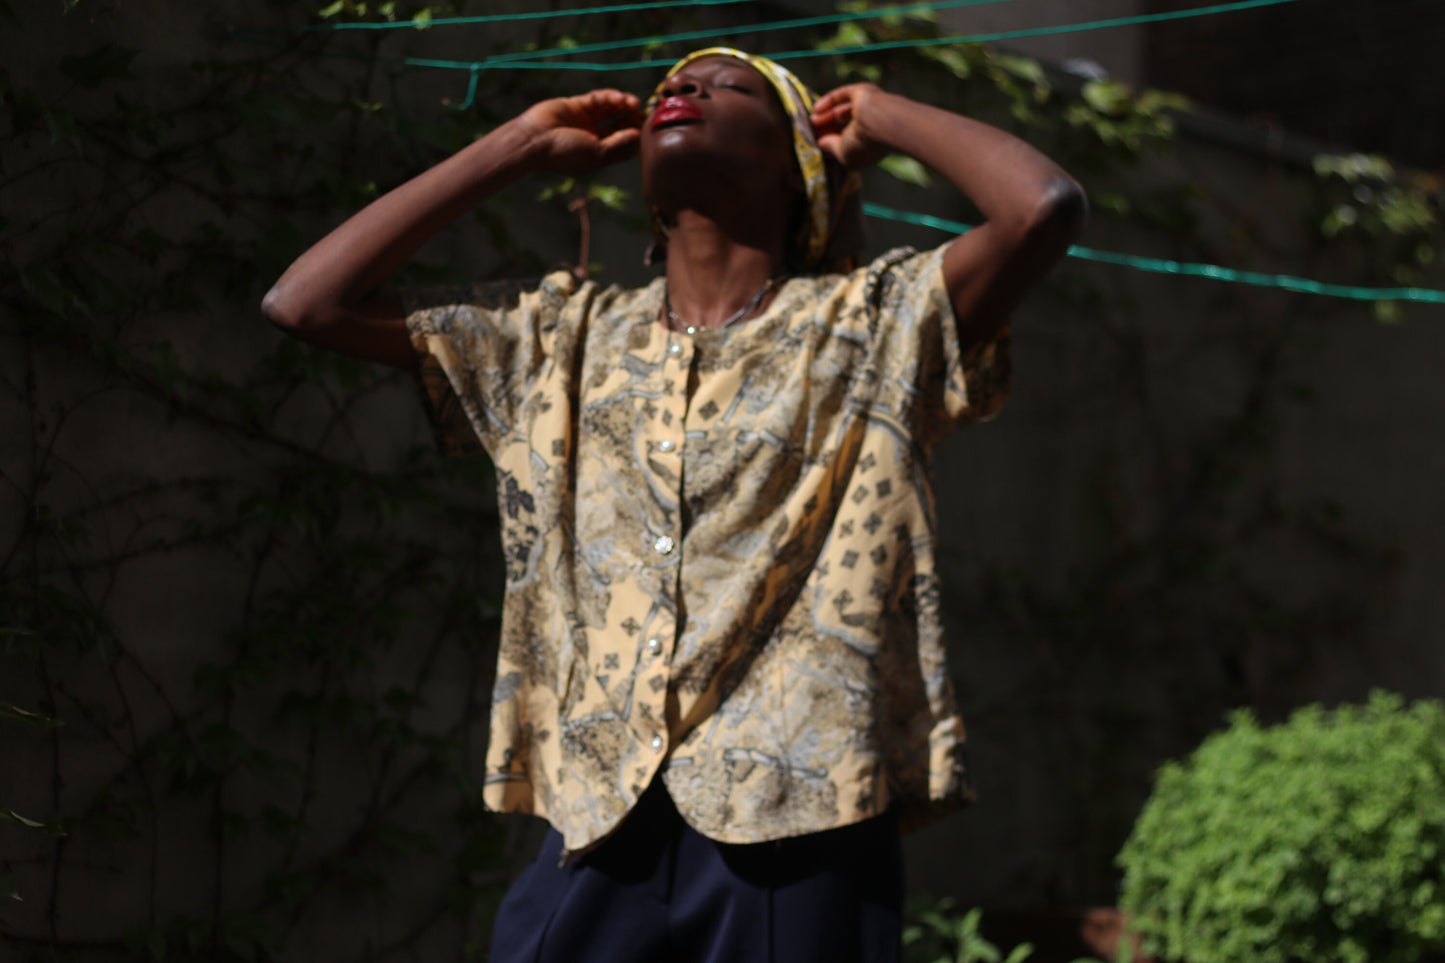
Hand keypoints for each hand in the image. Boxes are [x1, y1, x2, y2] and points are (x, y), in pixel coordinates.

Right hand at [518, 89, 642, 173]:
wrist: (535, 139)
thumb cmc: (565, 153)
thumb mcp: (598, 153)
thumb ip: (619, 142)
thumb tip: (638, 134)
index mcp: (598, 154)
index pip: (622, 146)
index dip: (635, 139)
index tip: (645, 132)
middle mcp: (592, 137)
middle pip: (618, 126)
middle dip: (631, 119)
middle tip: (643, 113)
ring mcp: (584, 121)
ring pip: (610, 110)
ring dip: (623, 105)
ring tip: (633, 102)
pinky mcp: (577, 105)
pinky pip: (597, 99)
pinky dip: (610, 97)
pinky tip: (620, 98)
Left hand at [810, 83, 891, 169]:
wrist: (882, 123)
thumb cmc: (863, 144)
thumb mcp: (843, 153)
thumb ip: (830, 147)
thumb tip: (821, 143)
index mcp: (869, 142)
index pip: (847, 140)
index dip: (832, 141)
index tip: (818, 143)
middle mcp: (870, 124)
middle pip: (844, 124)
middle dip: (828, 127)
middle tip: (813, 129)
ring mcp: (867, 107)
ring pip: (843, 109)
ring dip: (826, 114)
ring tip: (811, 119)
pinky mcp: (862, 92)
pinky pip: (842, 95)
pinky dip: (829, 101)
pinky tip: (816, 108)